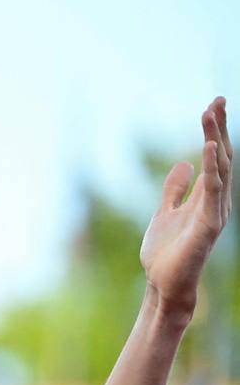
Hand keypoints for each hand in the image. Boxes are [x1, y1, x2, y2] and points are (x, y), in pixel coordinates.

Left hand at [140, 97, 231, 316]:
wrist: (163, 285)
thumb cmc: (166, 254)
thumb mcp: (164, 213)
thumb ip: (174, 190)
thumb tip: (183, 164)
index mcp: (207, 197)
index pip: (215, 157)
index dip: (214, 131)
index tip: (213, 104)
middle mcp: (217, 201)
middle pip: (221, 157)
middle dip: (219, 128)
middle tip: (217, 99)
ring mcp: (215, 212)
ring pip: (220, 169)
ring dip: (215, 140)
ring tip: (211, 115)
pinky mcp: (208, 225)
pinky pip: (213, 192)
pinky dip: (211, 170)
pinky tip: (207, 149)